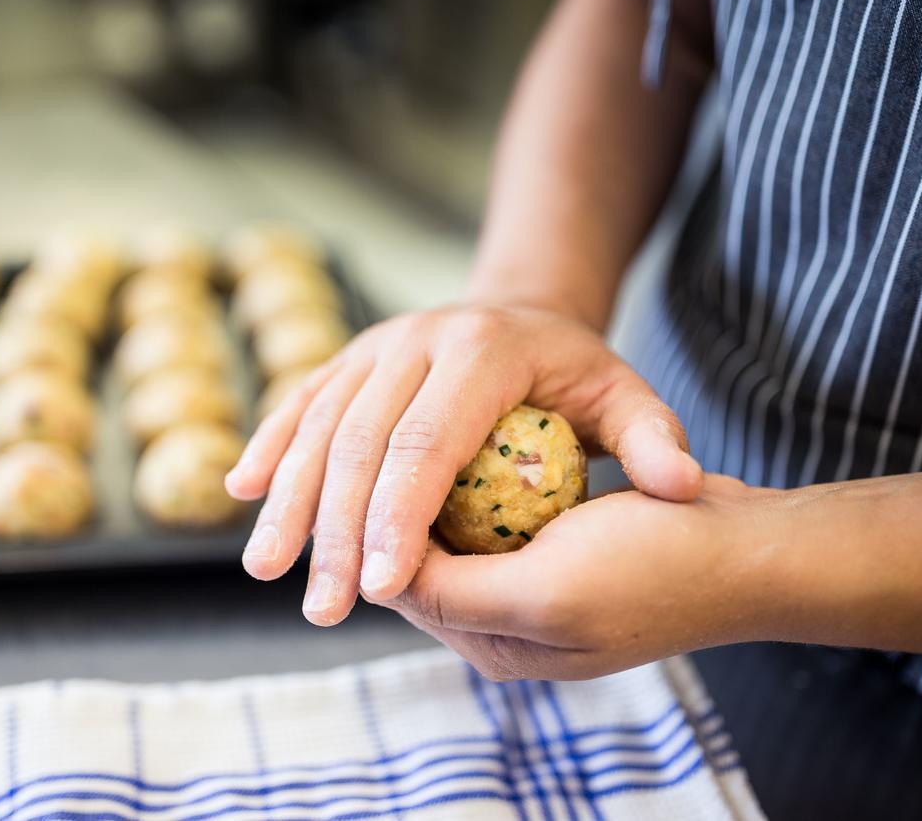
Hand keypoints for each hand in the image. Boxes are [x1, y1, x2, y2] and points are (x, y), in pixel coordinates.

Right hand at [224, 303, 703, 625]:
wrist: (518, 312)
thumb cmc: (573, 376)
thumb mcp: (625, 397)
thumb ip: (653, 438)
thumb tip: (680, 487)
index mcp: (480, 351)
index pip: (428, 443)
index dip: (401, 517)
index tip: (384, 590)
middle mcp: (414, 339)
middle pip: (361, 442)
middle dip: (337, 531)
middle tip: (326, 609)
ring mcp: (372, 345)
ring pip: (317, 426)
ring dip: (289, 501)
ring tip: (267, 572)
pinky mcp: (346, 358)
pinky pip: (299, 403)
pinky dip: (270, 449)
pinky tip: (241, 494)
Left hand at [377, 475, 771, 679]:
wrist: (752, 550)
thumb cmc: (655, 565)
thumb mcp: (546, 591)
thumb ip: (458, 595)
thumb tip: (386, 578)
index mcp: (498, 648)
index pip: (409, 590)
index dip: (382, 532)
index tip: (375, 459)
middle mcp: (509, 630)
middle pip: (426, 566)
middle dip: (403, 513)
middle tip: (394, 438)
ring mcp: (537, 593)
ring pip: (460, 538)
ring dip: (443, 494)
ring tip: (432, 435)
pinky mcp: (562, 557)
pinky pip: (500, 520)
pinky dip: (484, 486)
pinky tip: (486, 440)